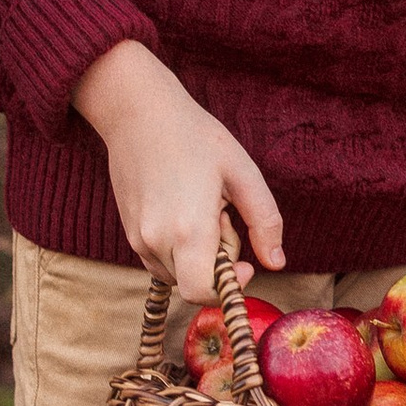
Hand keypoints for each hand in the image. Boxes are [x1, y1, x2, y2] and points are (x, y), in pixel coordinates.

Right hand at [74, 39, 283, 291]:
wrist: (137, 113)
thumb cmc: (194, 136)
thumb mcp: (242, 172)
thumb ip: (265, 222)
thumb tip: (276, 263)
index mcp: (188, 229)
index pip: (203, 292)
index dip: (229, 287)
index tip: (246, 264)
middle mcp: (156, 241)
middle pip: (194, 283)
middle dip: (217, 262)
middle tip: (221, 214)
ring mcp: (137, 239)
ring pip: (177, 274)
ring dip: (197, 255)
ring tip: (200, 208)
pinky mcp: (128, 233)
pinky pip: (160, 261)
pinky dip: (178, 249)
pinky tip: (183, 210)